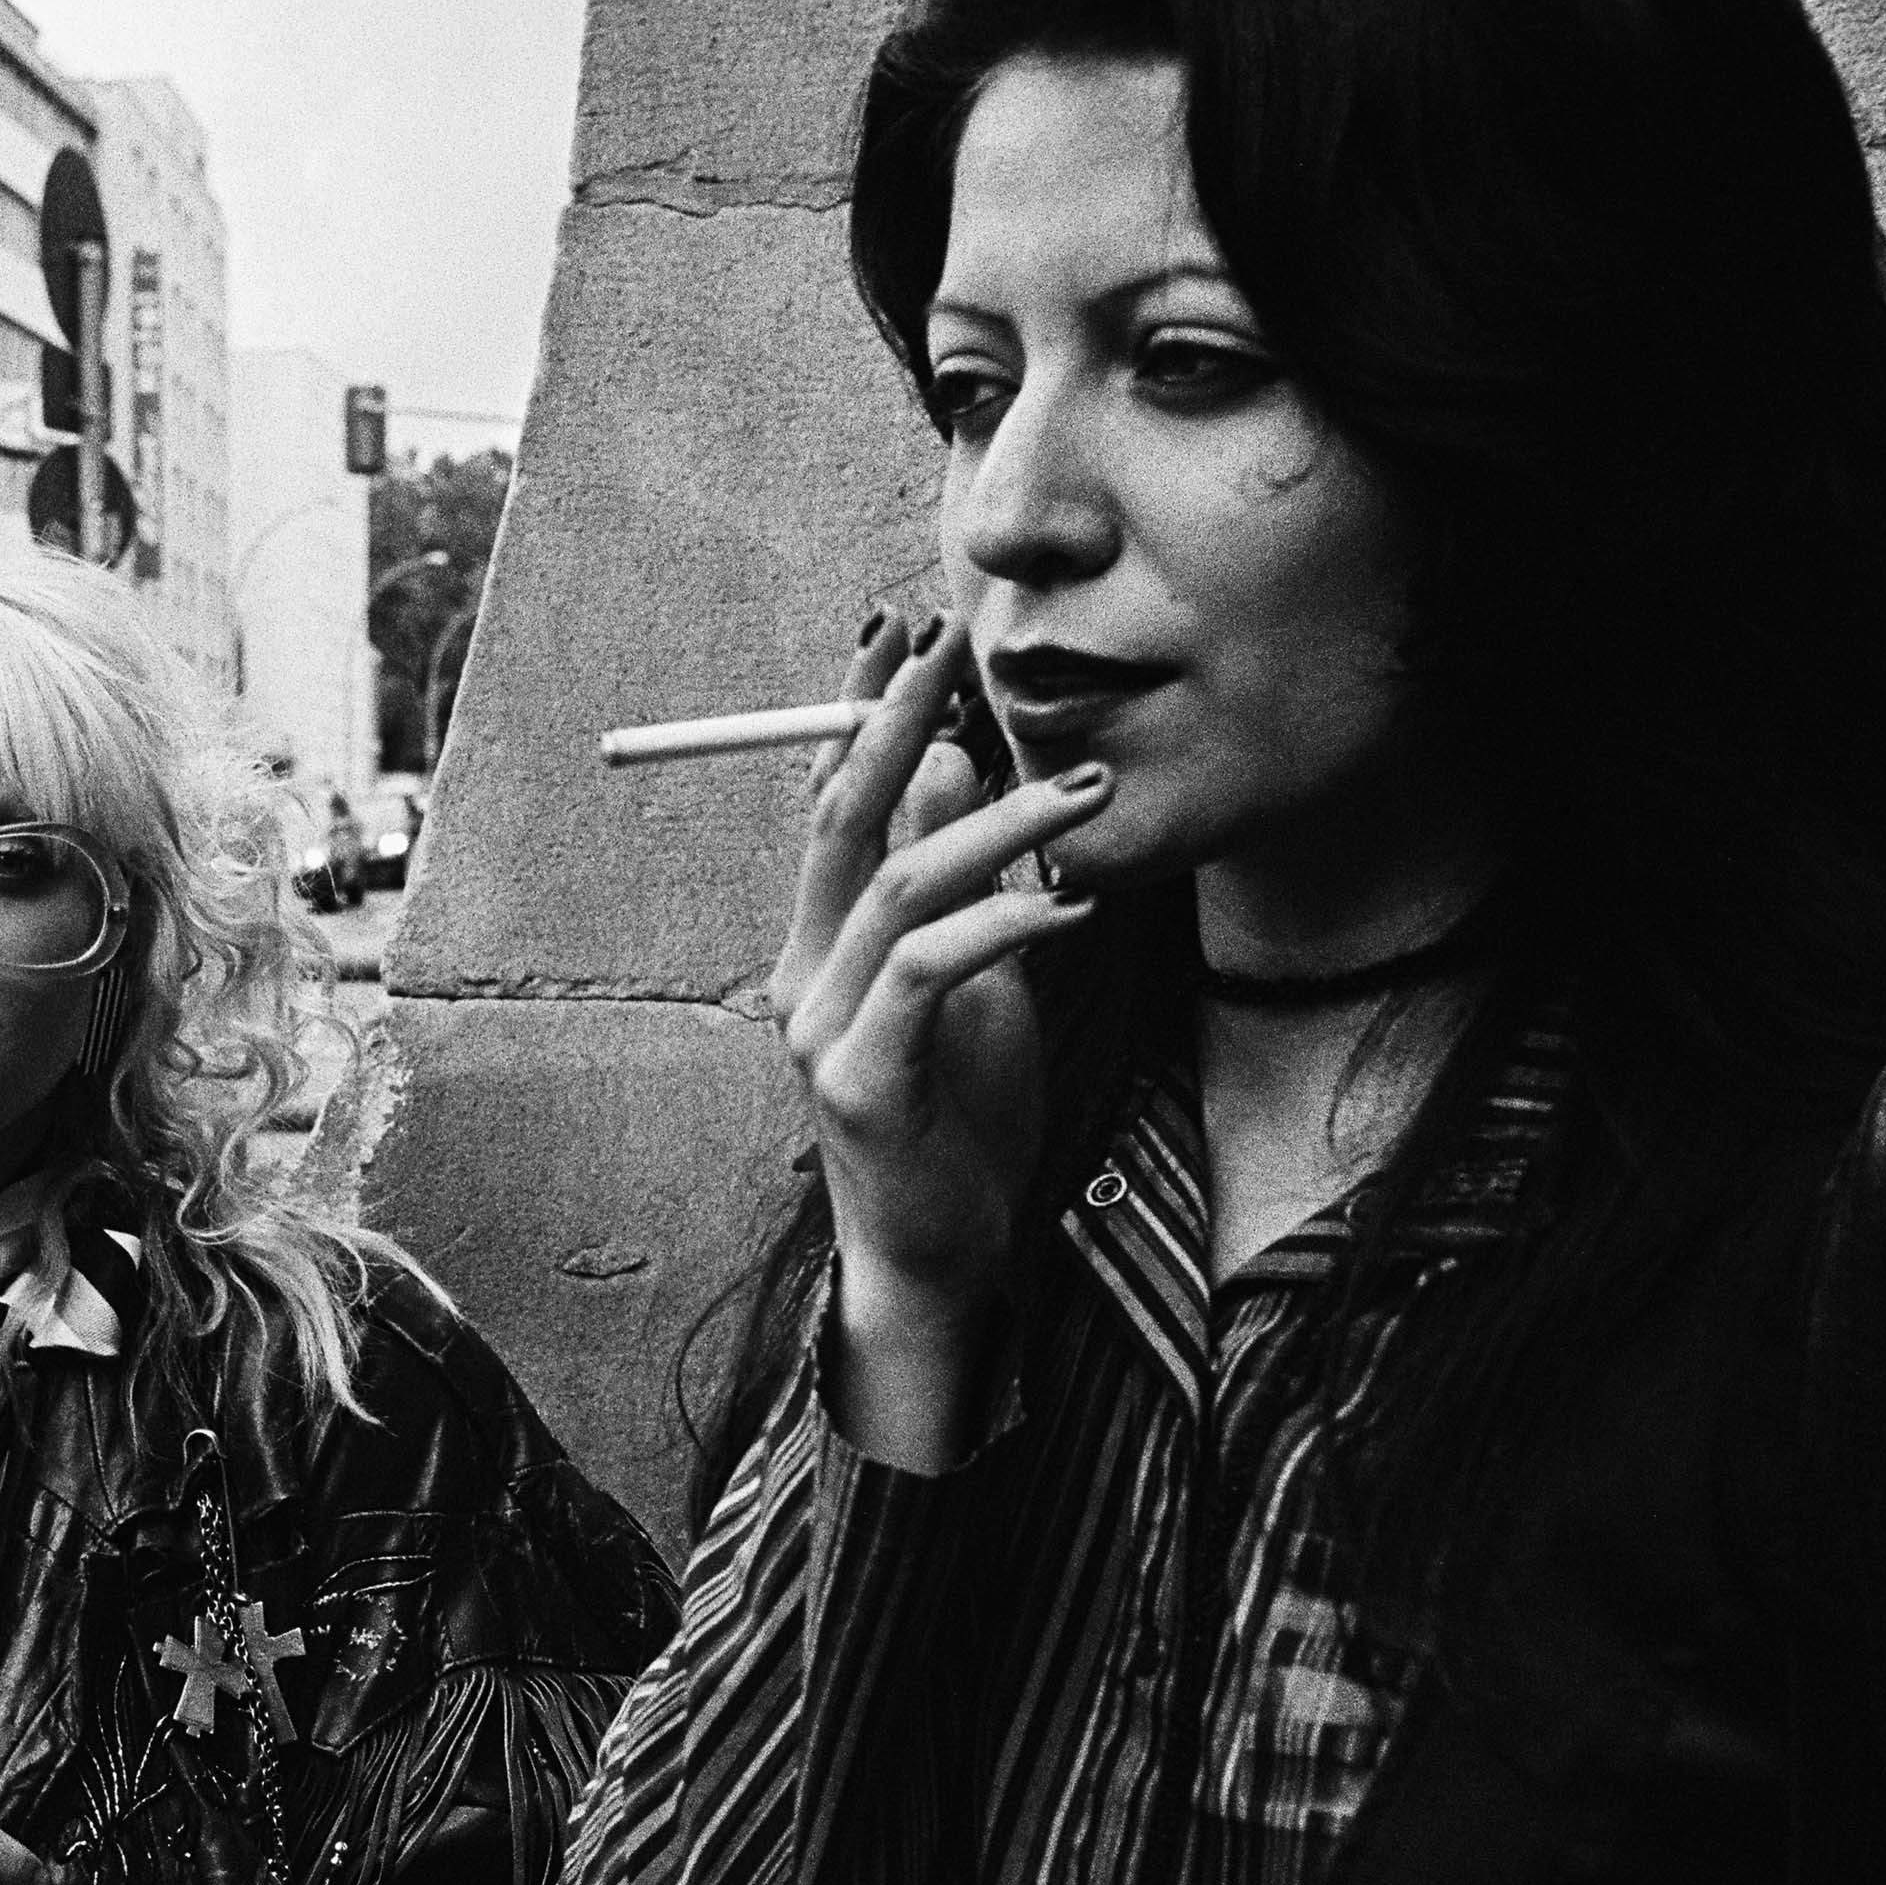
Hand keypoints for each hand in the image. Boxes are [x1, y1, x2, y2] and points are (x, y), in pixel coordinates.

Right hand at [778, 615, 1110, 1463]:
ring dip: (996, 824)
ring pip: (898, 885)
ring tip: (1085, 790)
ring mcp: (820, 1029)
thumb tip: (955, 767)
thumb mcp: (967, 981)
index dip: (855, 711)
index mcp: (818, 945)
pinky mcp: (862, 1081)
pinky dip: (1003, 924)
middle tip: (959, 649)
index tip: (901, 629)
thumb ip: (954, 887)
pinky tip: (1071, 905)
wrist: (937, 1254)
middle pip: (839, 817)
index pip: (823, 802)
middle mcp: (800, 974)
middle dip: (897, 722)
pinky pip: (930, 972)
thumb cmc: (956, 1119)